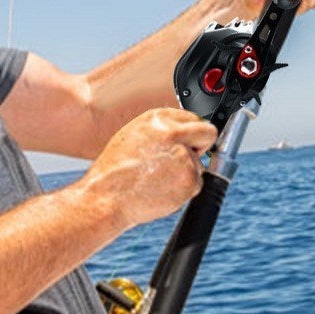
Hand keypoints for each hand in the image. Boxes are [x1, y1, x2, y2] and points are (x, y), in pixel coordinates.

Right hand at [81, 107, 216, 228]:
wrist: (107, 196)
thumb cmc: (115, 171)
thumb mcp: (134, 136)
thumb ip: (162, 131)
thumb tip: (185, 132)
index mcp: (158, 118)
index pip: (194, 118)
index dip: (191, 134)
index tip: (188, 142)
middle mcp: (173, 132)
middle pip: (207, 133)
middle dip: (202, 145)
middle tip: (185, 160)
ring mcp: (183, 155)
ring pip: (199, 164)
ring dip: (186, 174)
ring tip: (158, 180)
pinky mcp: (189, 178)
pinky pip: (196, 184)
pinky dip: (184, 190)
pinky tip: (162, 190)